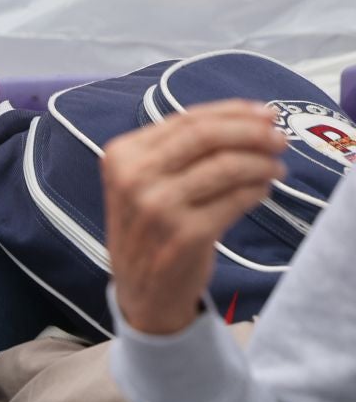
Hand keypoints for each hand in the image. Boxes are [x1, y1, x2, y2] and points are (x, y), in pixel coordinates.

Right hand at [103, 102, 288, 334]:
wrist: (141, 289)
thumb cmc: (150, 226)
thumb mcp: (143, 181)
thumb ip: (177, 149)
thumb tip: (247, 119)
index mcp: (122, 155)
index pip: (185, 120)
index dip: (232, 112)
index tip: (265, 114)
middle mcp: (135, 177)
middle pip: (206, 137)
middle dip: (252, 133)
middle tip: (280, 139)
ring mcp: (159, 207)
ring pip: (226, 167)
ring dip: (262, 163)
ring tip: (276, 168)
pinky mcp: (186, 234)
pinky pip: (236, 201)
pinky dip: (257, 191)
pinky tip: (262, 191)